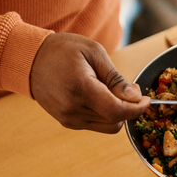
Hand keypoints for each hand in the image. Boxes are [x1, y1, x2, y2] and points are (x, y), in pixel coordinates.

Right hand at [29, 33, 150, 132]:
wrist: (30, 59)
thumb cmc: (63, 50)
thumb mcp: (94, 53)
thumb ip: (115, 78)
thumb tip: (134, 97)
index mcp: (81, 89)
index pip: (117, 112)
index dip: (137, 109)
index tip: (146, 99)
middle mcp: (73, 109)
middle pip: (115, 121)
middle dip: (129, 108)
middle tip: (130, 89)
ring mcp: (68, 118)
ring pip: (107, 126)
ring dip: (117, 112)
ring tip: (112, 90)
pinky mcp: (66, 122)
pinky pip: (95, 125)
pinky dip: (104, 114)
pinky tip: (99, 96)